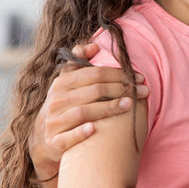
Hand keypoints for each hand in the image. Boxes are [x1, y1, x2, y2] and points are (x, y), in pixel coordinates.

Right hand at [29, 43, 148, 180]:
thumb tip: (95, 46)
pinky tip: (94, 129)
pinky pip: (67, 137)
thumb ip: (79, 63)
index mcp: (62, 83)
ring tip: (129, 105)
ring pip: (83, 112)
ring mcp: (54, 121)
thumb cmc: (65, 106)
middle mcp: (56, 100)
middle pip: (93, 91)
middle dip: (121, 89)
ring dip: (108, 108)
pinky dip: (80, 132)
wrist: (45, 138)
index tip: (139, 77)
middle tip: (143, 91)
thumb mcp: (68, 83)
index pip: (94, 74)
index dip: (118, 74)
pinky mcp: (54, 141)